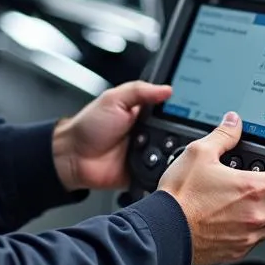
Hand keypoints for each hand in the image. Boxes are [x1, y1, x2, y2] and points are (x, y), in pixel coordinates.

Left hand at [53, 82, 171, 191]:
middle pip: (176, 134)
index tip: (192, 112)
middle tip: (171, 133)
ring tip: (162, 149)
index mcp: (144, 114)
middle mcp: (149, 133)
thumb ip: (140, 91)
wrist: (73, 156)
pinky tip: (160, 167)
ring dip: (171, 154)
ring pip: (172, 155)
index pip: (171, 111)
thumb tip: (167, 89)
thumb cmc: (88, 126)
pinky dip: (162, 172)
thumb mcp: (114, 99)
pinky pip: (160, 175)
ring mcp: (148, 154)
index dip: (181, 112)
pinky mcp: (144, 173)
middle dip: (178, 135)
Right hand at [158, 111, 264, 264]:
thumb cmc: (179, 196)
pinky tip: (244, 219)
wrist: (163, 231)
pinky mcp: (238, 250)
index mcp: (252, 188)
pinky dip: (259, 228)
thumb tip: (234, 122)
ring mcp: (249, 235)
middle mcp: (257, 214)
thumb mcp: (198, 153)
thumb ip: (222, 136)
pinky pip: (260, 240)